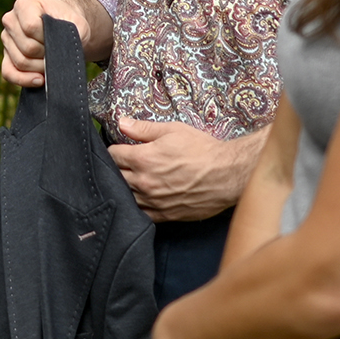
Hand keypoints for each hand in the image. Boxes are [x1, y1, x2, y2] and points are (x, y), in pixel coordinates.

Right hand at [0, 0, 113, 87]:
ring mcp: (6, 39)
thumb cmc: (68, 22)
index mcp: (24, 5)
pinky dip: (24, 80)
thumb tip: (58, 57)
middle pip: (27, 48)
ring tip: (53, 63)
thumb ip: (71, 35)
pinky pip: (9, 73)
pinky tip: (39, 81)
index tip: (59, 37)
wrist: (63, 27)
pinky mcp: (6, 57)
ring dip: (41, 68)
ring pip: (21, 62)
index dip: (48, 38)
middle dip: (47, 56)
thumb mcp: (77, 22)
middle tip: (59, 54)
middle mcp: (10, 20)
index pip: (31, 27)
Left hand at [107, 117, 269, 221]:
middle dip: (116, 169)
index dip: (114, 150)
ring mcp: (153, 201)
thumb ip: (143, 129)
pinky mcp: (165, 215)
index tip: (119, 149)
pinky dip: (138, 206)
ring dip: (124, 189)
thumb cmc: (202, 149)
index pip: (112, 155)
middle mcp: (144, 182)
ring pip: (125, 197)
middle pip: (115, 177)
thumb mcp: (173, 130)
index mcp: (143, 158)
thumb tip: (121, 123)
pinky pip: (141, 214)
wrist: (227, 174)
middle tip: (124, 165)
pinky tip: (142, 199)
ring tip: (131, 181)